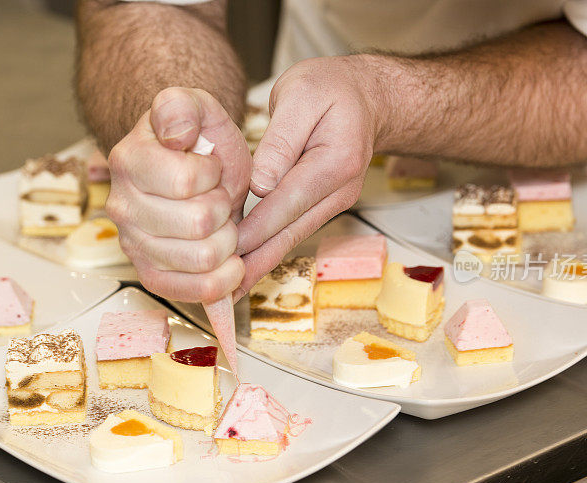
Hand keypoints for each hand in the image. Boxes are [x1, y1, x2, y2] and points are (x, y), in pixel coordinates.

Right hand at [107, 87, 251, 301]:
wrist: (197, 170)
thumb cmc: (200, 144)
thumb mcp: (199, 108)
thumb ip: (182, 106)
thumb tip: (174, 132)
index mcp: (129, 162)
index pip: (187, 182)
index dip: (212, 176)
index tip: (210, 169)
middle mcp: (122, 207)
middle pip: (199, 224)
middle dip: (224, 209)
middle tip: (217, 197)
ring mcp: (134, 245)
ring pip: (204, 259)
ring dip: (228, 241)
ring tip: (220, 224)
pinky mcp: (152, 275)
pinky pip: (194, 293)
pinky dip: (222, 281)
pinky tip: (229, 263)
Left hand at [234, 56, 376, 299]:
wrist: (364, 97)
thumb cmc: (330, 89)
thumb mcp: (301, 94)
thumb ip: (281, 139)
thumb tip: (260, 184)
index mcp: (336, 161)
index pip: (288, 201)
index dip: (255, 228)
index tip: (225, 249)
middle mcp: (340, 190)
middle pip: (291, 231)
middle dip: (254, 261)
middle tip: (222, 290)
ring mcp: (334, 202)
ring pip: (292, 238)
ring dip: (260, 264)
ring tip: (229, 290)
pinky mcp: (324, 206)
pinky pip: (293, 230)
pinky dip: (269, 249)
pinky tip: (247, 267)